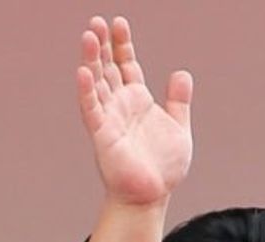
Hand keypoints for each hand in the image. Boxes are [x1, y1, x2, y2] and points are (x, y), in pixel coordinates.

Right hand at [78, 16, 192, 206]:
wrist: (152, 197)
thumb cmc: (163, 168)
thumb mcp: (179, 128)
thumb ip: (179, 101)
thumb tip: (181, 73)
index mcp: (137, 101)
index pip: (126, 65)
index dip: (122, 44)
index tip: (118, 22)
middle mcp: (119, 106)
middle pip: (107, 68)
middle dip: (102, 45)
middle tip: (96, 22)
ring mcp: (109, 119)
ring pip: (96, 84)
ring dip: (91, 60)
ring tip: (89, 36)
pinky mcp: (102, 136)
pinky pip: (92, 110)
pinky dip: (87, 91)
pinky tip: (83, 72)